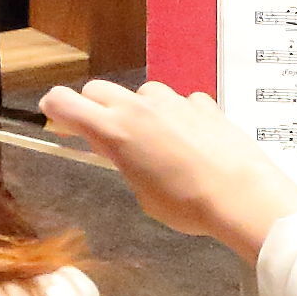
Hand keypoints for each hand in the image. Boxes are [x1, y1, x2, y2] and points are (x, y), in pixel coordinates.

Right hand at [39, 78, 296, 262]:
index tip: (56, 118)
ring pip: (141, 93)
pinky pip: (179, 101)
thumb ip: (124, 163)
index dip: (55, 109)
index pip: (65, 102)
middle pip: (98, 90)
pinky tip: (189, 140)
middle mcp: (139, 107)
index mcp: (115, 130)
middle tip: (101, 134)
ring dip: (138, 110)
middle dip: (93, 107)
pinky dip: (176, 116)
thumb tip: (123, 154)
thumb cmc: (187, 205)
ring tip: (153, 142)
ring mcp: (173, 101)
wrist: (241, 195)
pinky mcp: (202, 103)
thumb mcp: (141, 193)